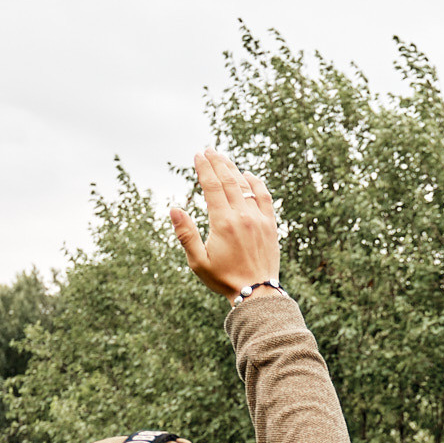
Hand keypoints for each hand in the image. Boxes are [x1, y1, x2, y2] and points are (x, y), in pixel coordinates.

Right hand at [168, 149, 280, 297]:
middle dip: (217, 162)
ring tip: (223, 158)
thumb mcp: (198, 261)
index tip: (198, 156)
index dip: (204, 169)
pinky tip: (248, 176)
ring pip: (245, 186)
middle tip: (208, 150)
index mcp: (223, 223)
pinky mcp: (270, 225)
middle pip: (228, 180)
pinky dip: (256, 183)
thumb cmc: (224, 278)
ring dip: (234, 169)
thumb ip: (185, 234)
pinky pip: (264, 197)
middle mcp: (242, 216)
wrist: (257, 292)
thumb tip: (173, 208)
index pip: (212, 187)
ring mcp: (259, 219)